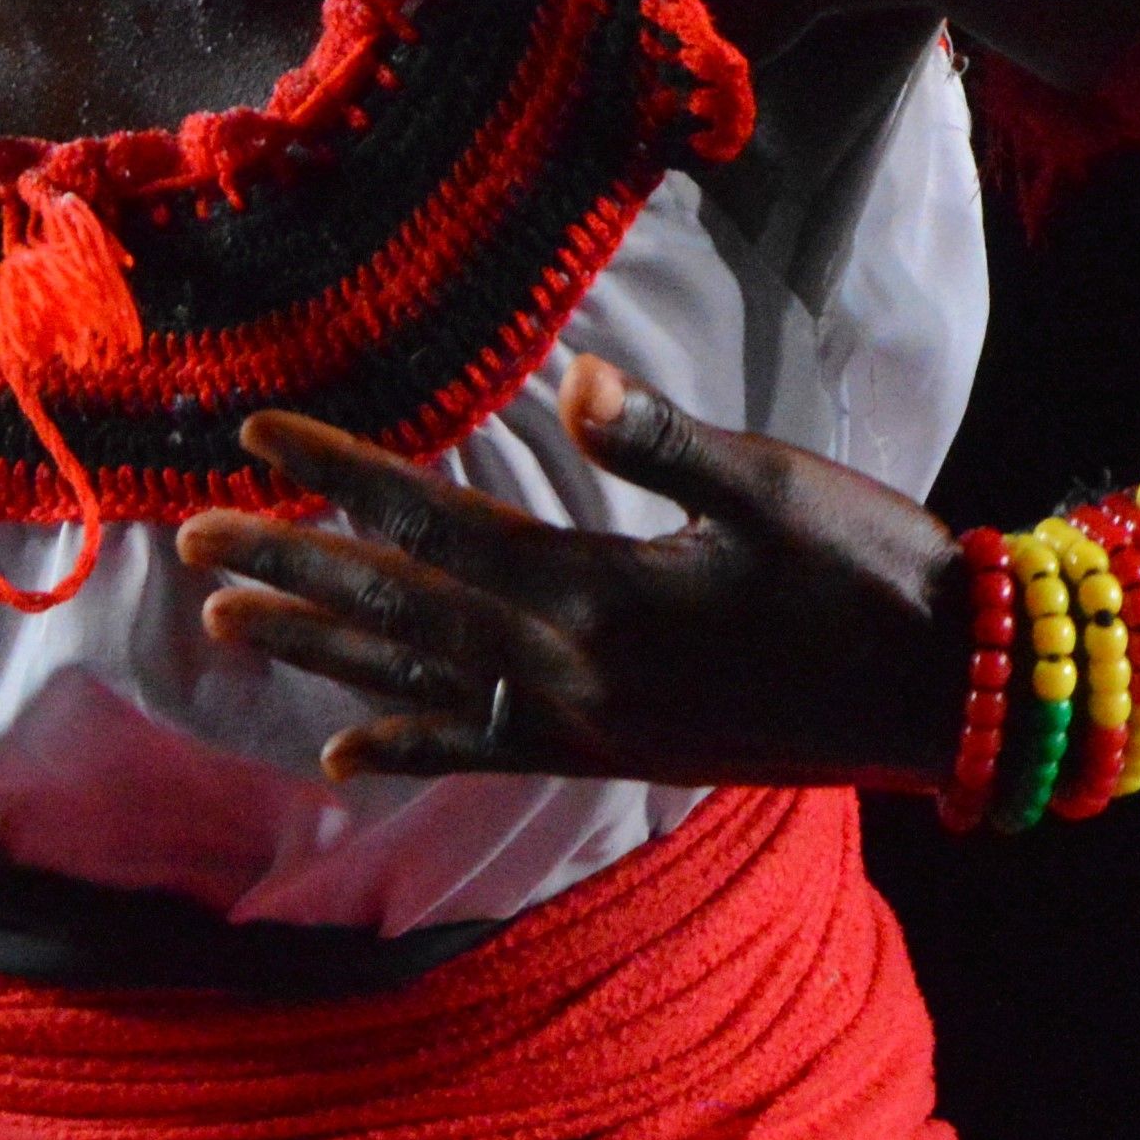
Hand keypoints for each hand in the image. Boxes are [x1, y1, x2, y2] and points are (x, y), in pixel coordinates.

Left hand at [181, 355, 967, 788]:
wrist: (948, 694)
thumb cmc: (869, 568)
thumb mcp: (772, 485)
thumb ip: (665, 440)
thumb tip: (579, 386)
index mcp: (602, 593)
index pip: (436, 528)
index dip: (340, 479)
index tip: (256, 435)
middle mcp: (573, 671)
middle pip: (400, 613)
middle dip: (293, 569)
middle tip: (191, 542)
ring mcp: (589, 723)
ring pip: (418, 685)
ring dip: (320, 650)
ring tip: (230, 618)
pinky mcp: (614, 754)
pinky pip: (482, 752)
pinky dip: (405, 749)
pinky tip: (338, 754)